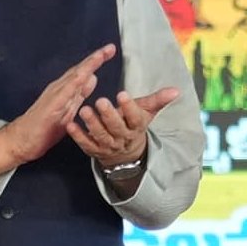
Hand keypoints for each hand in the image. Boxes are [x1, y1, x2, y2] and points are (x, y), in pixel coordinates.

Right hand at [0, 46, 113, 176]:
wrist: (21, 140)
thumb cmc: (44, 127)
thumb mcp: (68, 109)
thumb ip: (79, 94)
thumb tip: (92, 79)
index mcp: (65, 90)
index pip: (83, 72)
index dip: (96, 61)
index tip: (110, 51)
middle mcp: (59, 88)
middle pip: (79, 70)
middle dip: (95, 58)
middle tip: (110, 48)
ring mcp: (54, 96)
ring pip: (73, 77)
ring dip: (87, 66)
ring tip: (100, 55)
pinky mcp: (50, 107)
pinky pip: (63, 93)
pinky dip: (74, 83)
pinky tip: (83, 76)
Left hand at [68, 86, 182, 166]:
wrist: (126, 155)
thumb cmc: (133, 126)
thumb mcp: (147, 113)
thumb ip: (158, 100)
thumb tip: (176, 90)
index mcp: (136, 127)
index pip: (135, 118)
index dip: (130, 107)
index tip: (122, 94)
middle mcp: (123, 138)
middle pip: (116, 128)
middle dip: (109, 115)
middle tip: (100, 101)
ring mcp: (108, 146)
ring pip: (100, 136)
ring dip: (92, 124)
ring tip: (84, 110)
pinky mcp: (94, 151)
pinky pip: (86, 144)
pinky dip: (78, 136)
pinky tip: (70, 125)